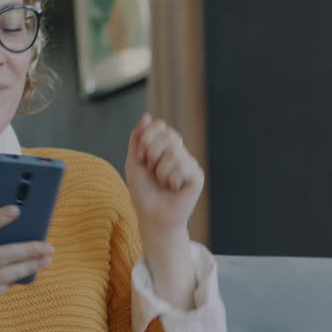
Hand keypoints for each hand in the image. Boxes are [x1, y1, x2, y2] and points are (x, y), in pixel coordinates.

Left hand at [124, 113, 202, 236]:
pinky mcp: (197, 177)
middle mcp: (180, 152)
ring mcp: (190, 163)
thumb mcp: (134, 162)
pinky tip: (174, 188)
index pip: (160, 126)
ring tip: (163, 183)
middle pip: (167, 135)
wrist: (152, 216)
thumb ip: (138, 138)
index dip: (146, 139)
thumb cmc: (144, 192)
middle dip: (152, 154)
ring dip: (160, 171)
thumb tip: (147, 115)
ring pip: (173, 153)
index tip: (141, 158)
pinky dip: (172, 179)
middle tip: (152, 171)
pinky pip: (183, 167)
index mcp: (166, 146)